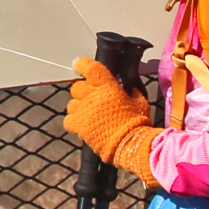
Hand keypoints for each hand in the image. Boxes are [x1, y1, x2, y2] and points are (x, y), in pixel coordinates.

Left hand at [64, 56, 163, 185]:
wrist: (130, 143)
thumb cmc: (136, 122)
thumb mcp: (139, 101)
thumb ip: (130, 91)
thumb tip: (127, 88)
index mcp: (107, 86)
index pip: (90, 67)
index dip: (82, 65)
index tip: (78, 64)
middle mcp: (92, 95)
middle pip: (77, 87)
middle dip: (83, 92)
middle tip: (93, 100)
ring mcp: (83, 109)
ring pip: (72, 104)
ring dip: (79, 108)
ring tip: (90, 116)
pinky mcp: (77, 124)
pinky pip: (68, 119)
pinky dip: (74, 122)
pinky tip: (84, 126)